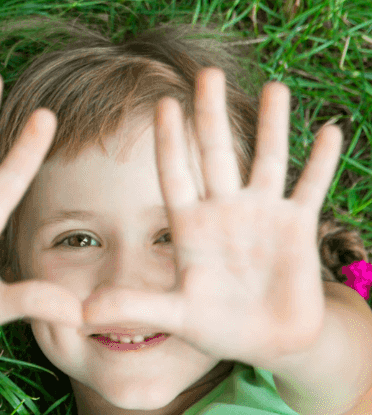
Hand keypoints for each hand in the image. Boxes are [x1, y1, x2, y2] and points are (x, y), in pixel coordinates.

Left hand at [82, 70, 341, 365]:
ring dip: (272, 125)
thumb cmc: (214, 325)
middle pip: (216, 152)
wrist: (267, 342)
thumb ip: (135, 307)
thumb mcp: (175, 316)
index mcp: (190, 225)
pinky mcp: (297, 228)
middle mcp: (224, 210)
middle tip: (208, 72)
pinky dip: (321, 162)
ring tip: (275, 86)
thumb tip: (83, 313)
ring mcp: (262, 215)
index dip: (172, 141)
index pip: (176, 173)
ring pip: (267, 160)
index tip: (165, 102)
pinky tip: (331, 131)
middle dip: (212, 114)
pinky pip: (310, 187)